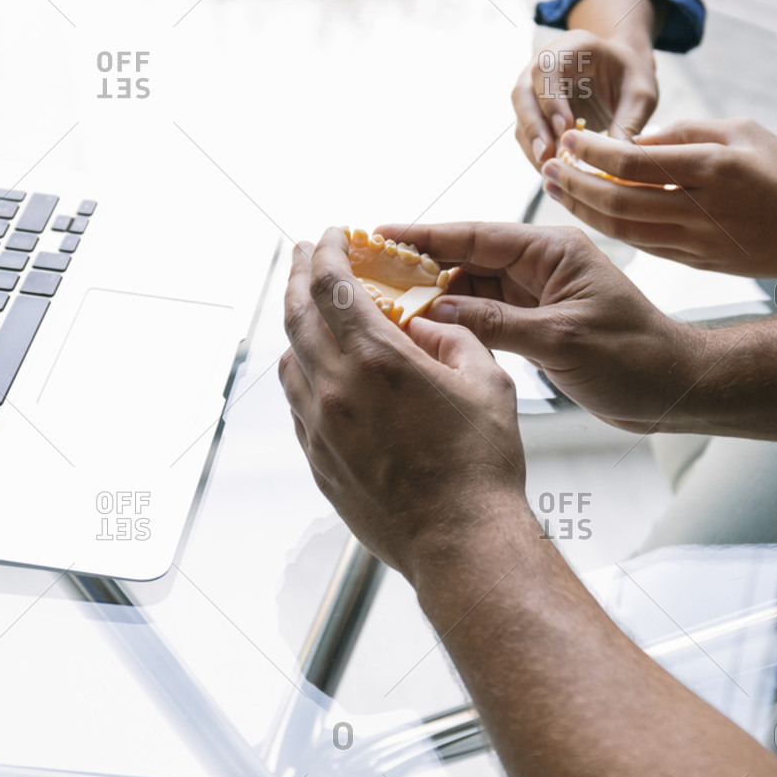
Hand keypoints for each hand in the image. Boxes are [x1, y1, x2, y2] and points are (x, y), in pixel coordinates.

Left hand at [279, 229, 528, 577]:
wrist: (460, 543)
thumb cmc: (480, 467)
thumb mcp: (487, 382)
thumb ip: (453, 338)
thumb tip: (426, 325)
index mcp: (377, 360)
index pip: (332, 284)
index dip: (327, 250)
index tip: (330, 234)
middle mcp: (336, 389)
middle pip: (296, 315)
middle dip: (297, 274)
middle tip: (301, 253)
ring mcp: (319, 428)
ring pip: (289, 360)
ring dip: (296, 326)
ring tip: (309, 311)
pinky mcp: (317, 461)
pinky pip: (297, 403)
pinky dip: (302, 373)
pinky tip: (318, 371)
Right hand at [378, 222, 706, 432]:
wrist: (675, 389)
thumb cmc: (635, 360)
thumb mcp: (560, 342)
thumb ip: (496, 324)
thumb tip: (435, 313)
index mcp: (552, 250)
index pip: (475, 234)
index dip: (423, 235)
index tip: (377, 234)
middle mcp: (541, 264)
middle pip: (466, 256)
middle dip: (418, 265)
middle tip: (367, 274)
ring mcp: (538, 292)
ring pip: (470, 287)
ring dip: (433, 296)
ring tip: (384, 305)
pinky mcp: (537, 320)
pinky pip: (484, 314)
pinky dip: (454, 322)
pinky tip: (422, 331)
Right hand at [512, 29, 659, 167]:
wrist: (620, 71)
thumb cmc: (631, 77)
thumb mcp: (641, 96)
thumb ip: (628, 124)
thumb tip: (612, 165)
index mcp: (573, 47)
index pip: (547, 68)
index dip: (551, 99)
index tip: (565, 128)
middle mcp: (544, 62)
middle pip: (523, 92)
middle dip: (533, 127)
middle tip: (546, 156)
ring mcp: (533, 85)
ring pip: (520, 115)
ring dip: (531, 144)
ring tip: (549, 170)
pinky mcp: (532, 109)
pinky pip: (525, 132)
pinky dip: (535, 152)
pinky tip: (553, 170)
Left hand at [541, 118, 776, 279]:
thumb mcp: (740, 132)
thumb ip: (683, 132)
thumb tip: (629, 142)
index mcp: (713, 169)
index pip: (634, 162)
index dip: (592, 152)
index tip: (569, 139)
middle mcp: (701, 210)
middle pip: (617, 202)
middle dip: (574, 186)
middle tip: (547, 167)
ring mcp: (696, 243)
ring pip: (623, 230)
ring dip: (584, 210)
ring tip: (557, 189)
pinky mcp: (694, 263)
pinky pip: (641, 244)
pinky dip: (610, 227)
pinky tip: (591, 210)